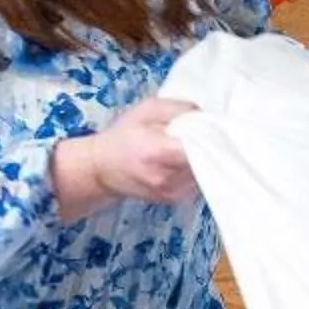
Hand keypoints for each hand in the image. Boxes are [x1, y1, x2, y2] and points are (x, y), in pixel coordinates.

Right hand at [54, 95, 198, 215]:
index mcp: (160, 152)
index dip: (208, 135)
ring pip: (202, 173)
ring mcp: (171, 192)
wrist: (101, 168)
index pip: (200, 147)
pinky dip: (191, 171)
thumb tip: (202, 113)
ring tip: (182, 148)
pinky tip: (178, 161)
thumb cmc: (122, 136)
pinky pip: (194, 182)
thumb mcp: (146, 110)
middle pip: (205, 160)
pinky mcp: (173, 200)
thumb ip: (176, 108)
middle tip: (195, 134)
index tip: (207, 126)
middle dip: (204, 146)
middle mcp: (167, 177)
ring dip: (199, 159)